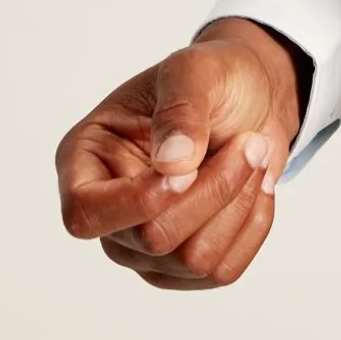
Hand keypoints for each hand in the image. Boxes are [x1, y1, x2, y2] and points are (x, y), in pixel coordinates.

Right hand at [55, 18, 302, 289]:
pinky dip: (252, 226)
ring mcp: (140, 245)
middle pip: (152, 240)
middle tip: (250, 142)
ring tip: (252, 156)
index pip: (85, 213)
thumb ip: (181, 107)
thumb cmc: (214, 78)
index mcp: (85, 158)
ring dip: (239, 205)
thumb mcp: (197, 68)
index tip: (189, 166)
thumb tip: (173, 163)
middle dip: (215, 191)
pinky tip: (255, 187)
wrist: (253, 100)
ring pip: (192, 261)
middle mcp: (106, 211)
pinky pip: (221, 271)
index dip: (139, 201)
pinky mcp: (180, 265)